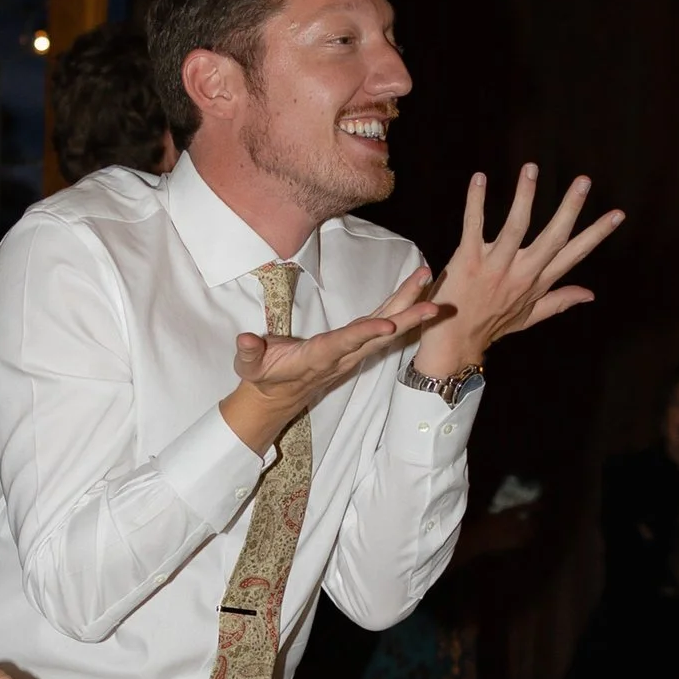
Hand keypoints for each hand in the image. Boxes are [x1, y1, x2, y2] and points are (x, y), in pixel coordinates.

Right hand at [219, 265, 441, 451]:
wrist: (276, 397)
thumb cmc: (262, 377)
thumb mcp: (249, 367)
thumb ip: (249, 354)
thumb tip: (244, 340)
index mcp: (318, 358)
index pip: (344, 344)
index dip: (365, 334)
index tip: (388, 326)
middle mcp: (342, 355)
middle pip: (378, 336)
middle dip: (406, 318)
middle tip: (434, 303)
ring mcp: (351, 352)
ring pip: (385, 327)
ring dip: (410, 307)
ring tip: (430, 281)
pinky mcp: (354, 345)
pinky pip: (382, 324)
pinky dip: (401, 308)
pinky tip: (418, 293)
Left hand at [411, 167, 623, 384]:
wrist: (454, 342)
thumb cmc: (491, 326)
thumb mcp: (530, 317)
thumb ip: (559, 301)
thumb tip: (590, 294)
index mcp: (537, 283)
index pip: (573, 254)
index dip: (596, 234)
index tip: (617, 214)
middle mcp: (521, 273)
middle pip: (552, 237)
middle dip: (570, 208)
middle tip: (584, 181)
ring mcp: (495, 266)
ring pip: (515, 227)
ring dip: (525, 196)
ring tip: (532, 169)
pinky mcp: (468, 260)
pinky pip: (473, 226)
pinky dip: (475, 201)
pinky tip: (479, 178)